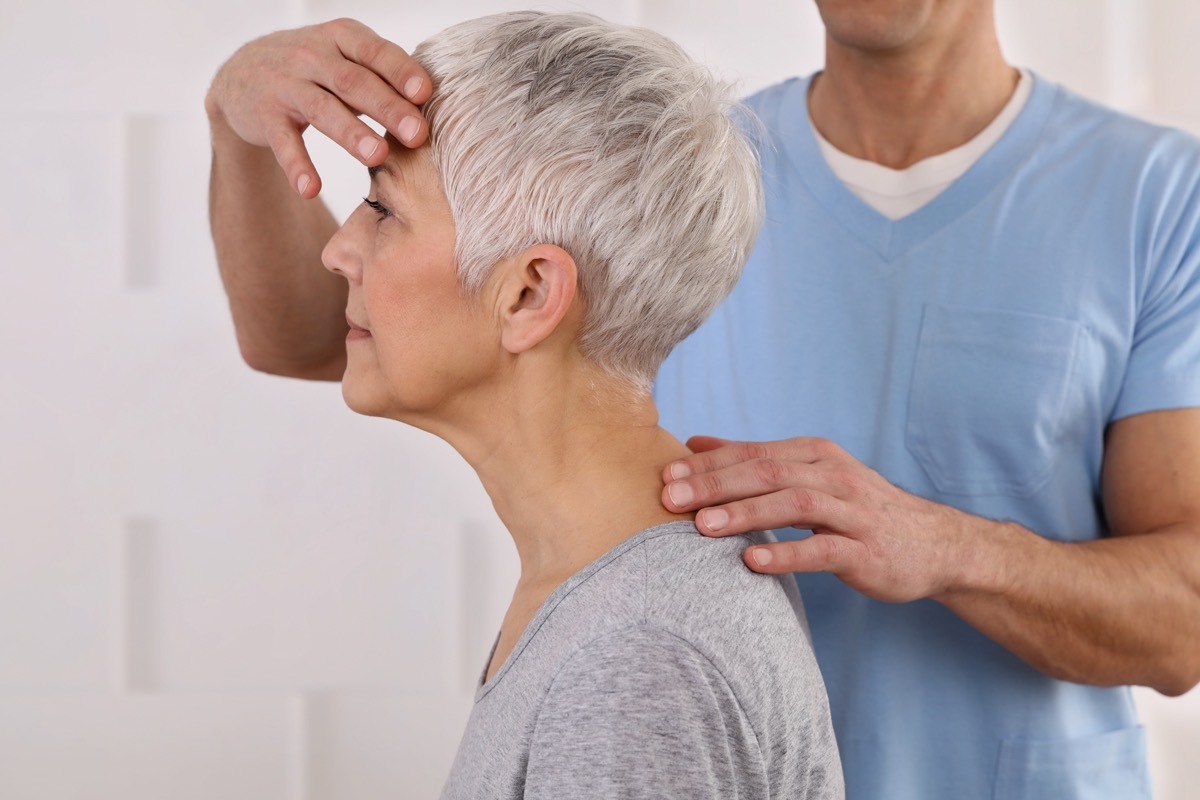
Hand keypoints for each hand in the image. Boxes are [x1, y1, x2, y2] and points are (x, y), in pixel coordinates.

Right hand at [205, 18, 432, 198]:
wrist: (242, 74)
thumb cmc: (315, 69)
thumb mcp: (346, 58)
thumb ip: (384, 76)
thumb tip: (436, 103)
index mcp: (342, 38)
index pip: (375, 52)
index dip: (400, 71)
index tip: (426, 94)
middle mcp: (312, 55)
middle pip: (353, 82)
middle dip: (387, 107)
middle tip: (417, 134)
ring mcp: (286, 84)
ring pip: (322, 109)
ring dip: (351, 133)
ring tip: (377, 156)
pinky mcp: (264, 115)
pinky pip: (283, 142)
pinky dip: (297, 166)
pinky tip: (310, 188)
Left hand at [661, 435, 986, 602]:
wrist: (933, 545)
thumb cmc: (858, 510)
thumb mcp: (808, 475)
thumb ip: (753, 459)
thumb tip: (695, 443)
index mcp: (814, 455)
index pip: (753, 452)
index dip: (708, 463)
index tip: (666, 475)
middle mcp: (832, 476)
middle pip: (767, 472)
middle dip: (715, 484)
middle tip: (671, 498)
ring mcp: (852, 512)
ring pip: (793, 505)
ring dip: (745, 513)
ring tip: (703, 526)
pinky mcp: (865, 551)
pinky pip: (823, 550)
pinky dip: (787, 554)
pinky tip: (752, 561)